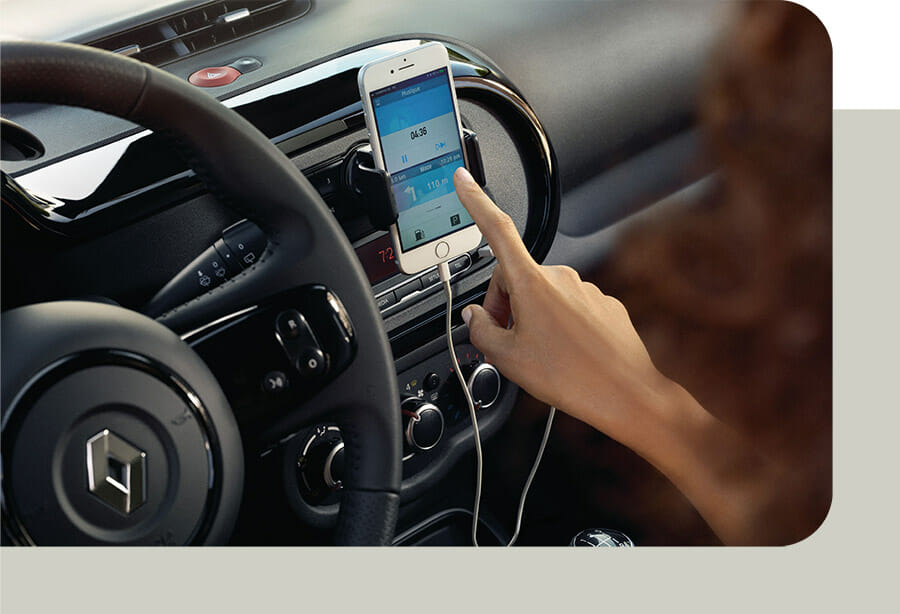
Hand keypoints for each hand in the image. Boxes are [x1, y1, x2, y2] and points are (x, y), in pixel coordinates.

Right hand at [454, 167, 671, 437]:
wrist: (627, 394)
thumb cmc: (572, 377)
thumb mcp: (508, 360)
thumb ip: (481, 332)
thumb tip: (476, 318)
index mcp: (532, 283)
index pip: (496, 230)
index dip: (475, 202)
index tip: (464, 179)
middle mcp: (561, 278)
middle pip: (515, 279)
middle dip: (505, 306)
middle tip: (508, 343)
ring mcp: (586, 289)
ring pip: (543, 296)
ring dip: (532, 319)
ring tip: (541, 355)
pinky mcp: (604, 304)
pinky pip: (570, 308)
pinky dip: (559, 326)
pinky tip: (566, 354)